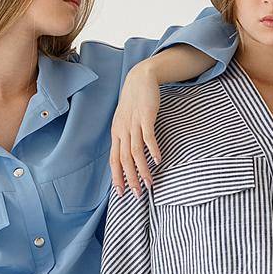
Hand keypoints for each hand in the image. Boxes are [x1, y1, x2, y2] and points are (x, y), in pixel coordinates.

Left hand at [110, 61, 163, 194]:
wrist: (140, 78)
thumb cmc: (134, 103)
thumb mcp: (125, 122)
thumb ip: (126, 138)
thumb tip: (128, 158)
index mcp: (116, 134)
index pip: (114, 160)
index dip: (117, 178)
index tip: (121, 194)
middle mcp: (122, 131)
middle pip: (124, 160)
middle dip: (130, 180)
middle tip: (137, 196)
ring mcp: (133, 123)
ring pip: (135, 151)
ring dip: (142, 169)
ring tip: (149, 184)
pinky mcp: (145, 116)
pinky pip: (148, 136)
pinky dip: (152, 149)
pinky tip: (158, 161)